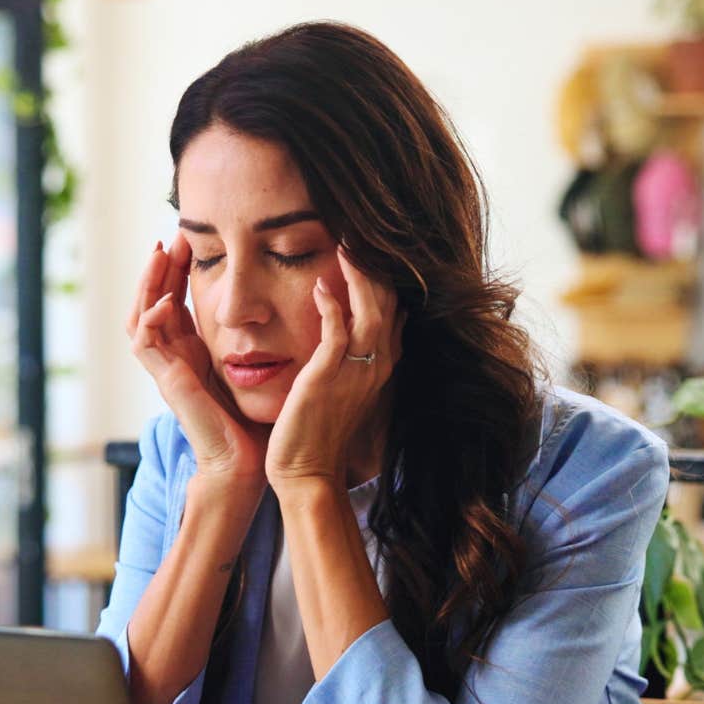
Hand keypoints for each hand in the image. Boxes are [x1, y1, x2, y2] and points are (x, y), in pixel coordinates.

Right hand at [127, 234, 267, 494]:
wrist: (245, 461)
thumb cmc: (255, 421)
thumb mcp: (256, 365)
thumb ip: (258, 337)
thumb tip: (281, 302)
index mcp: (192, 352)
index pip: (176, 299)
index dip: (180, 269)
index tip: (191, 239)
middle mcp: (174, 357)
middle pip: (151, 301)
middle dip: (160, 268)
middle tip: (171, 236)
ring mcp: (166, 369)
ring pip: (139, 316)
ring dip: (147, 284)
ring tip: (160, 254)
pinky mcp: (166, 382)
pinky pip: (144, 344)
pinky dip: (150, 319)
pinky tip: (166, 300)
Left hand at [266, 247, 403, 490]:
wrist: (308, 474)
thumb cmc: (319, 431)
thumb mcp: (345, 385)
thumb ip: (353, 352)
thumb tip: (354, 319)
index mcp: (382, 363)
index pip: (395, 307)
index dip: (386, 275)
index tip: (371, 243)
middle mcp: (377, 364)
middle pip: (389, 301)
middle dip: (376, 264)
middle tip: (360, 229)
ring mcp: (356, 372)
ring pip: (370, 311)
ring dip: (358, 275)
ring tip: (347, 243)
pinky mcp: (327, 379)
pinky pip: (337, 333)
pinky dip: (331, 307)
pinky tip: (320, 285)